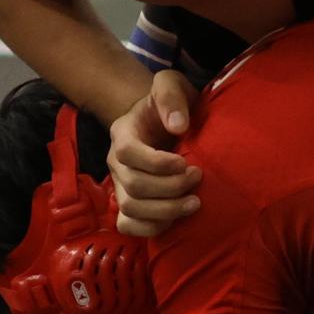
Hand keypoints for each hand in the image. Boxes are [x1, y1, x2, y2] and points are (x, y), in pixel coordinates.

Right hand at [108, 69, 202, 237]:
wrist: (164, 123)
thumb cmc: (170, 105)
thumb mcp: (171, 85)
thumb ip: (171, 96)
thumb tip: (178, 126)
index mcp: (123, 133)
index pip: (128, 153)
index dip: (158, 163)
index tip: (185, 162)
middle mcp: (116, 162)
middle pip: (133, 187)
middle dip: (171, 188)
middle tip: (197, 178)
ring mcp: (120, 186)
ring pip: (132, 210)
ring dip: (167, 211)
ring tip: (195, 203)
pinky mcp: (129, 205)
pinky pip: (129, 226)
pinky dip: (152, 228)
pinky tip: (176, 219)